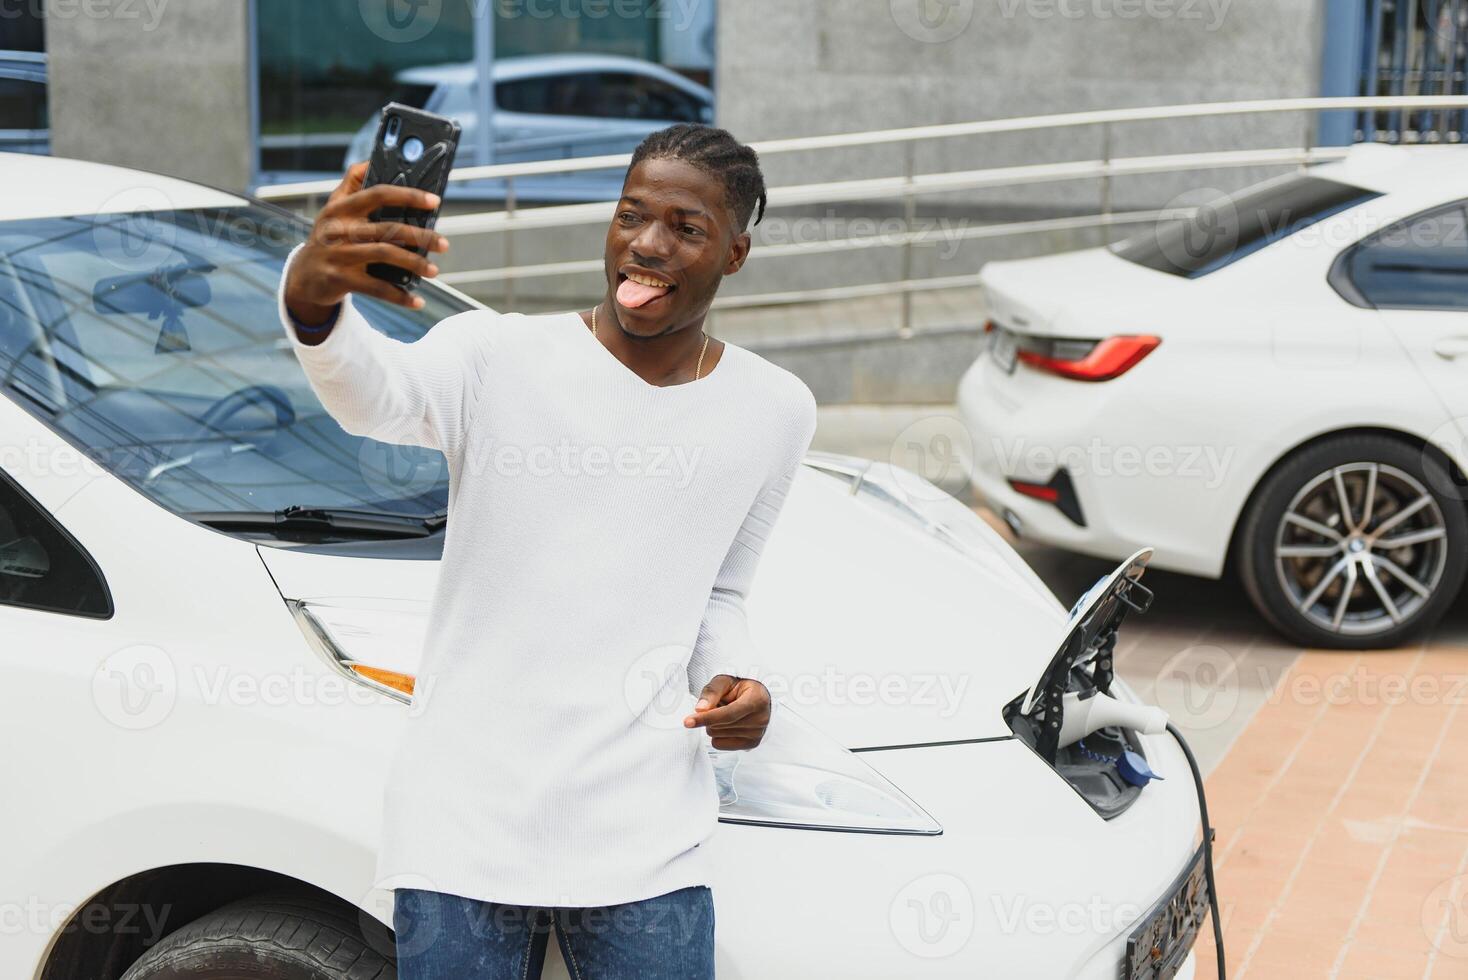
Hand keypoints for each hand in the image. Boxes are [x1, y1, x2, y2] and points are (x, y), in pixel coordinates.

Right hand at [284, 160, 449, 325]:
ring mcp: (339, 254)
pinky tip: (417, 301)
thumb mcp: (333, 208)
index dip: (408, 195)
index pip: (378, 194)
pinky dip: (399, 297)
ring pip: (385, 255)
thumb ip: (352, 183)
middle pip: (388, 228)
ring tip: (434, 270)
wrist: (303, 276)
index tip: (434, 201)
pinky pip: (377, 289)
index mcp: (341, 207)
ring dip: (415, 264)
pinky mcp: (340, 280)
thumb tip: (372, 160)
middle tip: (443, 244)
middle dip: (421, 236)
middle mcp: (339, 228)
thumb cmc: (328, 237)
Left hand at [684, 675, 771, 749]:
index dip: (706, 718)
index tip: (688, 722)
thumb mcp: (724, 681)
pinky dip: (718, 735)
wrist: (756, 695)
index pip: (728, 714)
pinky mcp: (752, 744)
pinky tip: (728, 724)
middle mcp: (761, 718)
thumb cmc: (739, 687)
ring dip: (714, 725)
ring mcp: (757, 733)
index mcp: (757, 700)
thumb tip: (700, 709)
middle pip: (719, 726)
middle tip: (719, 705)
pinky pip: (721, 745)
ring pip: (717, 736)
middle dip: (710, 716)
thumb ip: (711, 692)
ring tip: (726, 713)